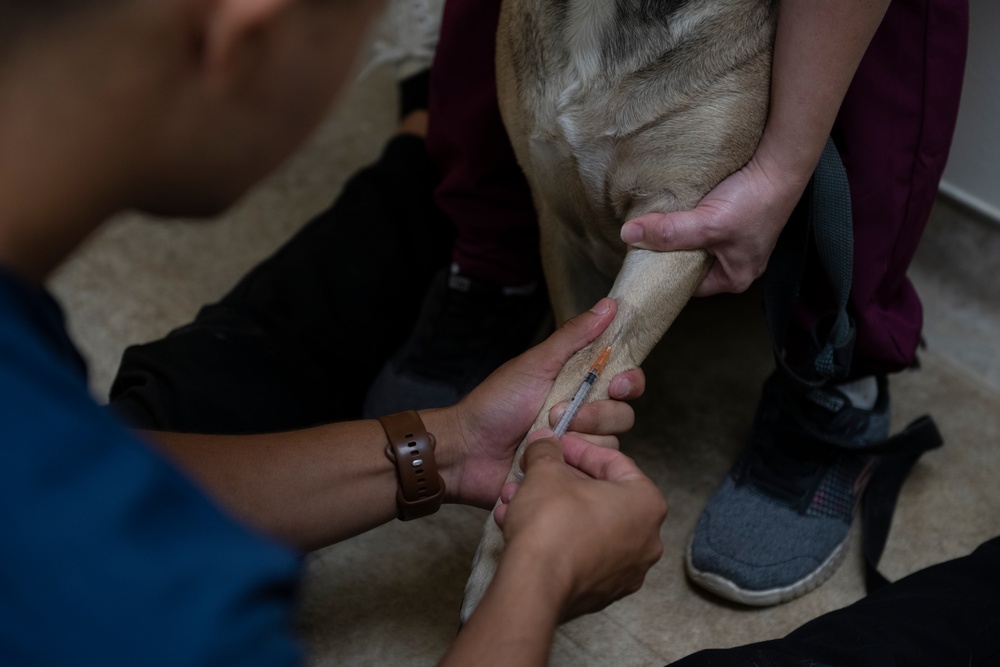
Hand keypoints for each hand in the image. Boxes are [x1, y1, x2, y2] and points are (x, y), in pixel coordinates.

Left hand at [442, 298, 645, 507]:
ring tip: (546, 435)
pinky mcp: (571, 472)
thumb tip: (609, 305)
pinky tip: (551, 458)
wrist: (468, 450)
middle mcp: (584, 415)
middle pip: (623, 414)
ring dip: (580, 438)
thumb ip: (574, 336)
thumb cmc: (496, 404)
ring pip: (611, 444)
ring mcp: (578, 446)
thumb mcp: (536, 364)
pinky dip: (574, 462)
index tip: (616, 384)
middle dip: (597, 414)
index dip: (629, 381)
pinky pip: (595, 471)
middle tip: (564, 412)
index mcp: (578, 384)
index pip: (625, 380)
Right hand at [493, 431, 666, 620]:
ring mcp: (626, 571)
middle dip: (561, 482)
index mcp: (647, 504)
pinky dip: (556, 539)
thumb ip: (547, 451)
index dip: (579, 449)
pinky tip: (524, 529)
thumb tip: (544, 442)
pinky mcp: (602, 593)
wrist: (535, 585)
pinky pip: (580, 554)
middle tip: (536, 473)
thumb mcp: (546, 471)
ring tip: (519, 501)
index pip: (614, 463)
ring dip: (553, 510)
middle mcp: (647, 540)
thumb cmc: (552, 524)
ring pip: (587, 526)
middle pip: (600, 496)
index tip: (557, 445)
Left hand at [619, 149, 809, 296]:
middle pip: (690, 264)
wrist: (780, 164)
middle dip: (669, 251)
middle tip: (644, 240)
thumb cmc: (755, 200)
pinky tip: (676, 209)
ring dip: (679, 232)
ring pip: (695, 243)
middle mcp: (737, 264)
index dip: (663, 273)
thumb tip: (629, 236)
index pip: (687, 285)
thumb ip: (669, 232)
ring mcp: (737, 242)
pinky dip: (689, 218)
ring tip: (657, 225)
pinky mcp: (735, 219)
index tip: (640, 260)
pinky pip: (703, 225)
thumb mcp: (706, 223)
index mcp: (734, 278)